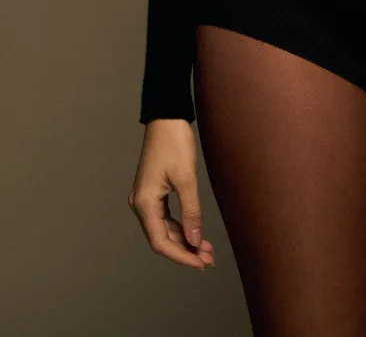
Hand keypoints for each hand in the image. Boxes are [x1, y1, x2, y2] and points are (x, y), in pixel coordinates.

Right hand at [128, 119, 215, 269]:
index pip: (160, 242)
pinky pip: (165, 217)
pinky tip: (195, 233)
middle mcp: (140, 204)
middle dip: (185, 250)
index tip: (201, 263)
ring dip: (184, 240)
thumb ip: (191, 212)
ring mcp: (145, 198)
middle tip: (209, 259)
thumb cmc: (175, 143)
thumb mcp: (186, 179)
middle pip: (161, 238)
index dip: (181, 256)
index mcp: (144, 203)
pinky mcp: (152, 192)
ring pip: (164, 229)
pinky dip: (180, 227)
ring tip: (207, 249)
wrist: (167, 117)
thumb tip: (195, 241)